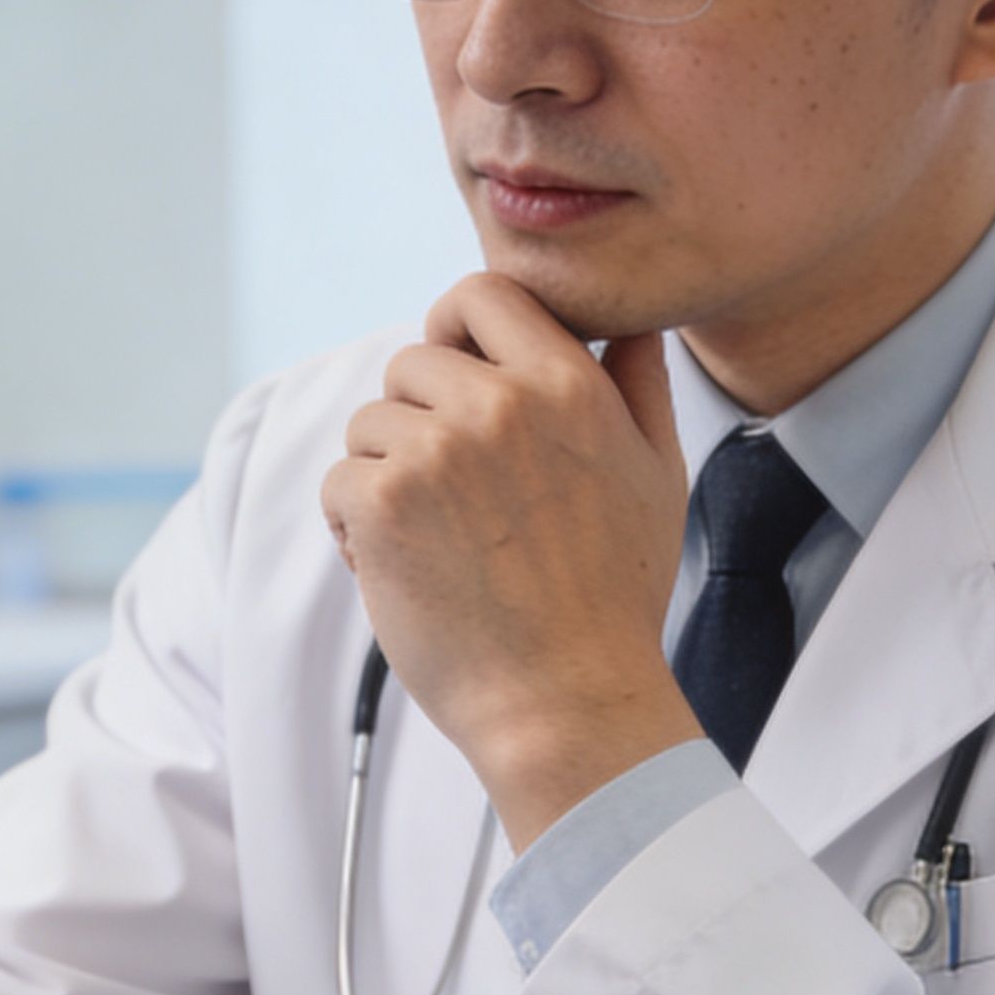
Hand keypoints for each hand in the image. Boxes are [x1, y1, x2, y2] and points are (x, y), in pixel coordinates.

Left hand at [319, 273, 700, 844]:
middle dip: (417, 417)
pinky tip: (404, 570)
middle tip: (451, 493)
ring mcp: (434, 450)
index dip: (457, 325)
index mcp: (568, 385)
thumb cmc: (614, 599)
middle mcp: (499, 404)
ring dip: (385, 476)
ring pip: (369, 424)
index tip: (457, 370)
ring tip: (437, 540)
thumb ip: (637, 388)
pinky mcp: (381, 501)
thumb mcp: (655, 476)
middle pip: (412, 360)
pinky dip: (356, 526)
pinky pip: (339, 481)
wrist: (564, 702)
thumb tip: (629, 327)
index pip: (484, 293)